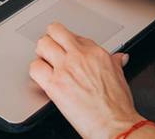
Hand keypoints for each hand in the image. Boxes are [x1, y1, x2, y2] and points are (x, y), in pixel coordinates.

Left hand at [30, 22, 142, 138]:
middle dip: (51, 38)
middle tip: (51, 49)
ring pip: (42, 44)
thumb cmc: (118, 105)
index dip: (68, 43)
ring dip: (41, 52)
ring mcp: (65, 69)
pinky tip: (41, 76)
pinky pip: (35, 68)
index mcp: (95, 52)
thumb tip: (118, 58)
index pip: (74, 35)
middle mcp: (79, 56)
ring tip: (44, 61)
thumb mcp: (120, 76)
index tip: (67, 50)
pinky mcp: (54, 85)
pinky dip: (35, 70)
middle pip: (55, 31)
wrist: (113, 123)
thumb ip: (115, 62)